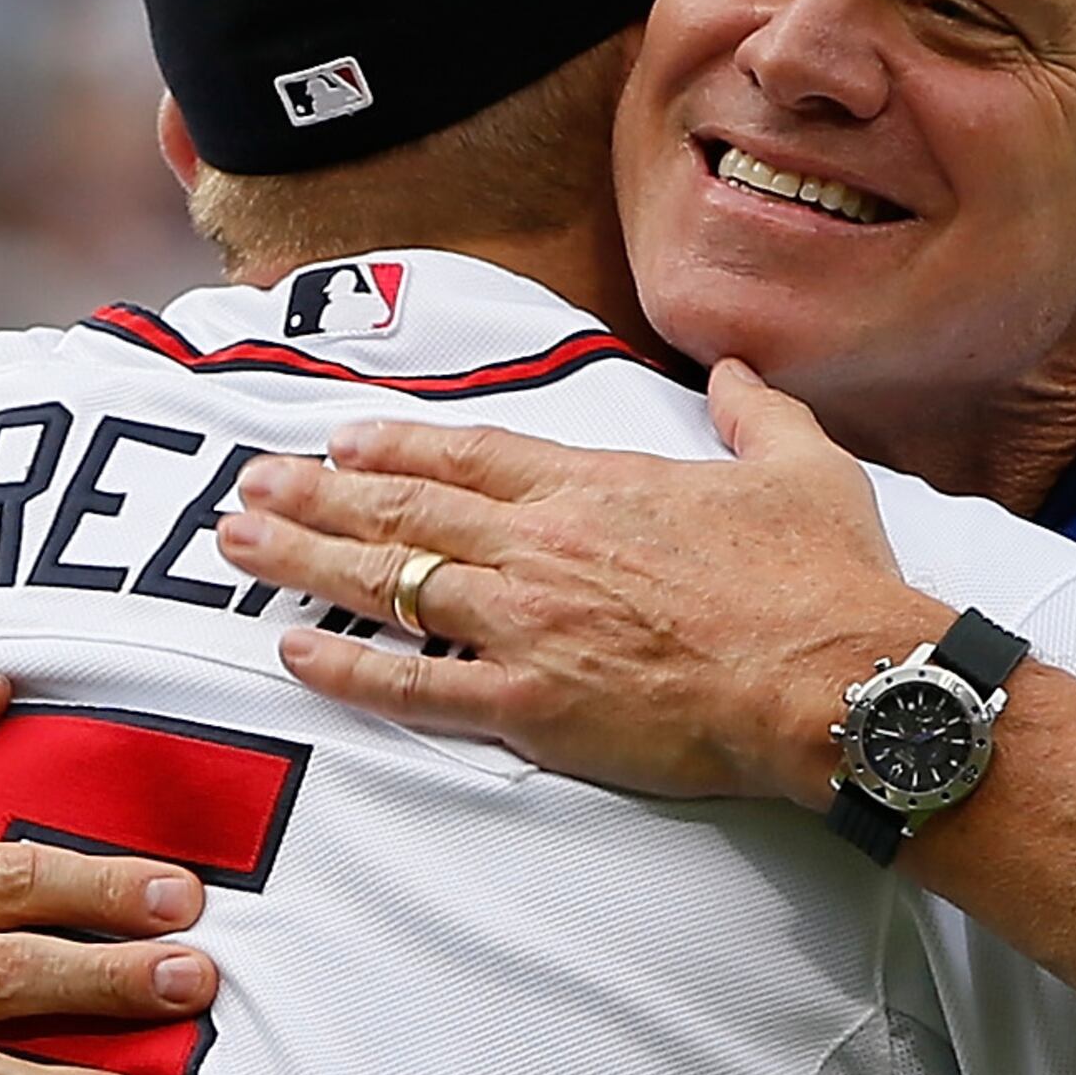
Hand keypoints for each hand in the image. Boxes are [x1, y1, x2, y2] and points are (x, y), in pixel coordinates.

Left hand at [216, 359, 947, 805]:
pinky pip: (414, 687)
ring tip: (240, 546)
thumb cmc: (824, 581)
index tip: (339, 438)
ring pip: (388, 584)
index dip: (395, 447)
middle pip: (403, 511)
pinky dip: (347, 671)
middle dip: (316, 496)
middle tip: (250, 485)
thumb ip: (752, 411)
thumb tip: (731, 369)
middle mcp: (543, 546)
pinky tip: (292, 654)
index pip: (470, 455)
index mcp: (597, 486)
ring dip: (305, 562)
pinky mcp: (531, 705)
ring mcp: (527, 625)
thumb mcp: (801, 466)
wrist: (836, 679)